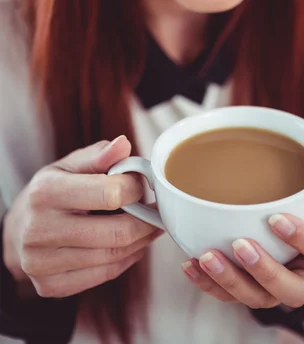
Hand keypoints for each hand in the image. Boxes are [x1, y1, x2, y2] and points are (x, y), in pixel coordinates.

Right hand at [3, 136, 161, 297]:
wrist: (19, 228)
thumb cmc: (52, 190)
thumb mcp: (71, 164)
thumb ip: (100, 155)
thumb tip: (124, 145)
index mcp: (46, 192)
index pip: (111, 194)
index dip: (136, 189)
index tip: (143, 185)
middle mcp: (39, 230)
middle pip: (116, 232)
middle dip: (147, 222)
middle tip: (157, 212)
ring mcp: (42, 263)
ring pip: (113, 257)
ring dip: (140, 241)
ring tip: (148, 227)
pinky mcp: (49, 286)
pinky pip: (104, 275)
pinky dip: (126, 260)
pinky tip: (131, 246)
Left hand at [181, 176, 303, 307]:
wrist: (282, 209)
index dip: (303, 239)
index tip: (275, 218)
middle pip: (292, 290)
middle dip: (265, 271)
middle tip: (240, 245)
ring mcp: (274, 287)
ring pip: (257, 299)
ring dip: (230, 281)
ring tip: (206, 257)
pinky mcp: (248, 288)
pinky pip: (229, 296)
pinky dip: (208, 284)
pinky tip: (190, 265)